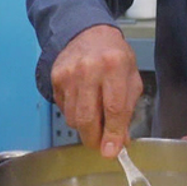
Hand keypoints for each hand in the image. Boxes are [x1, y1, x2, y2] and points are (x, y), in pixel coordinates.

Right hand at [49, 24, 143, 158]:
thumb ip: (128, 110)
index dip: (112, 135)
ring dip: (85, 127)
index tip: (111, 152)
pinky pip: (64, 109)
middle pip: (88, 118)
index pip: (113, 109)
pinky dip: (74, 114)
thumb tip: (120, 141)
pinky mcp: (55, 78)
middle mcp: (89, 69)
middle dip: (95, 139)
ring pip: (73, 118)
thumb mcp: (131, 78)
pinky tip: (83, 102)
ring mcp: (69, 74)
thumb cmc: (114, 56)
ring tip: (95, 116)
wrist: (88, 33)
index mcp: (114, 66)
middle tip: (101, 144)